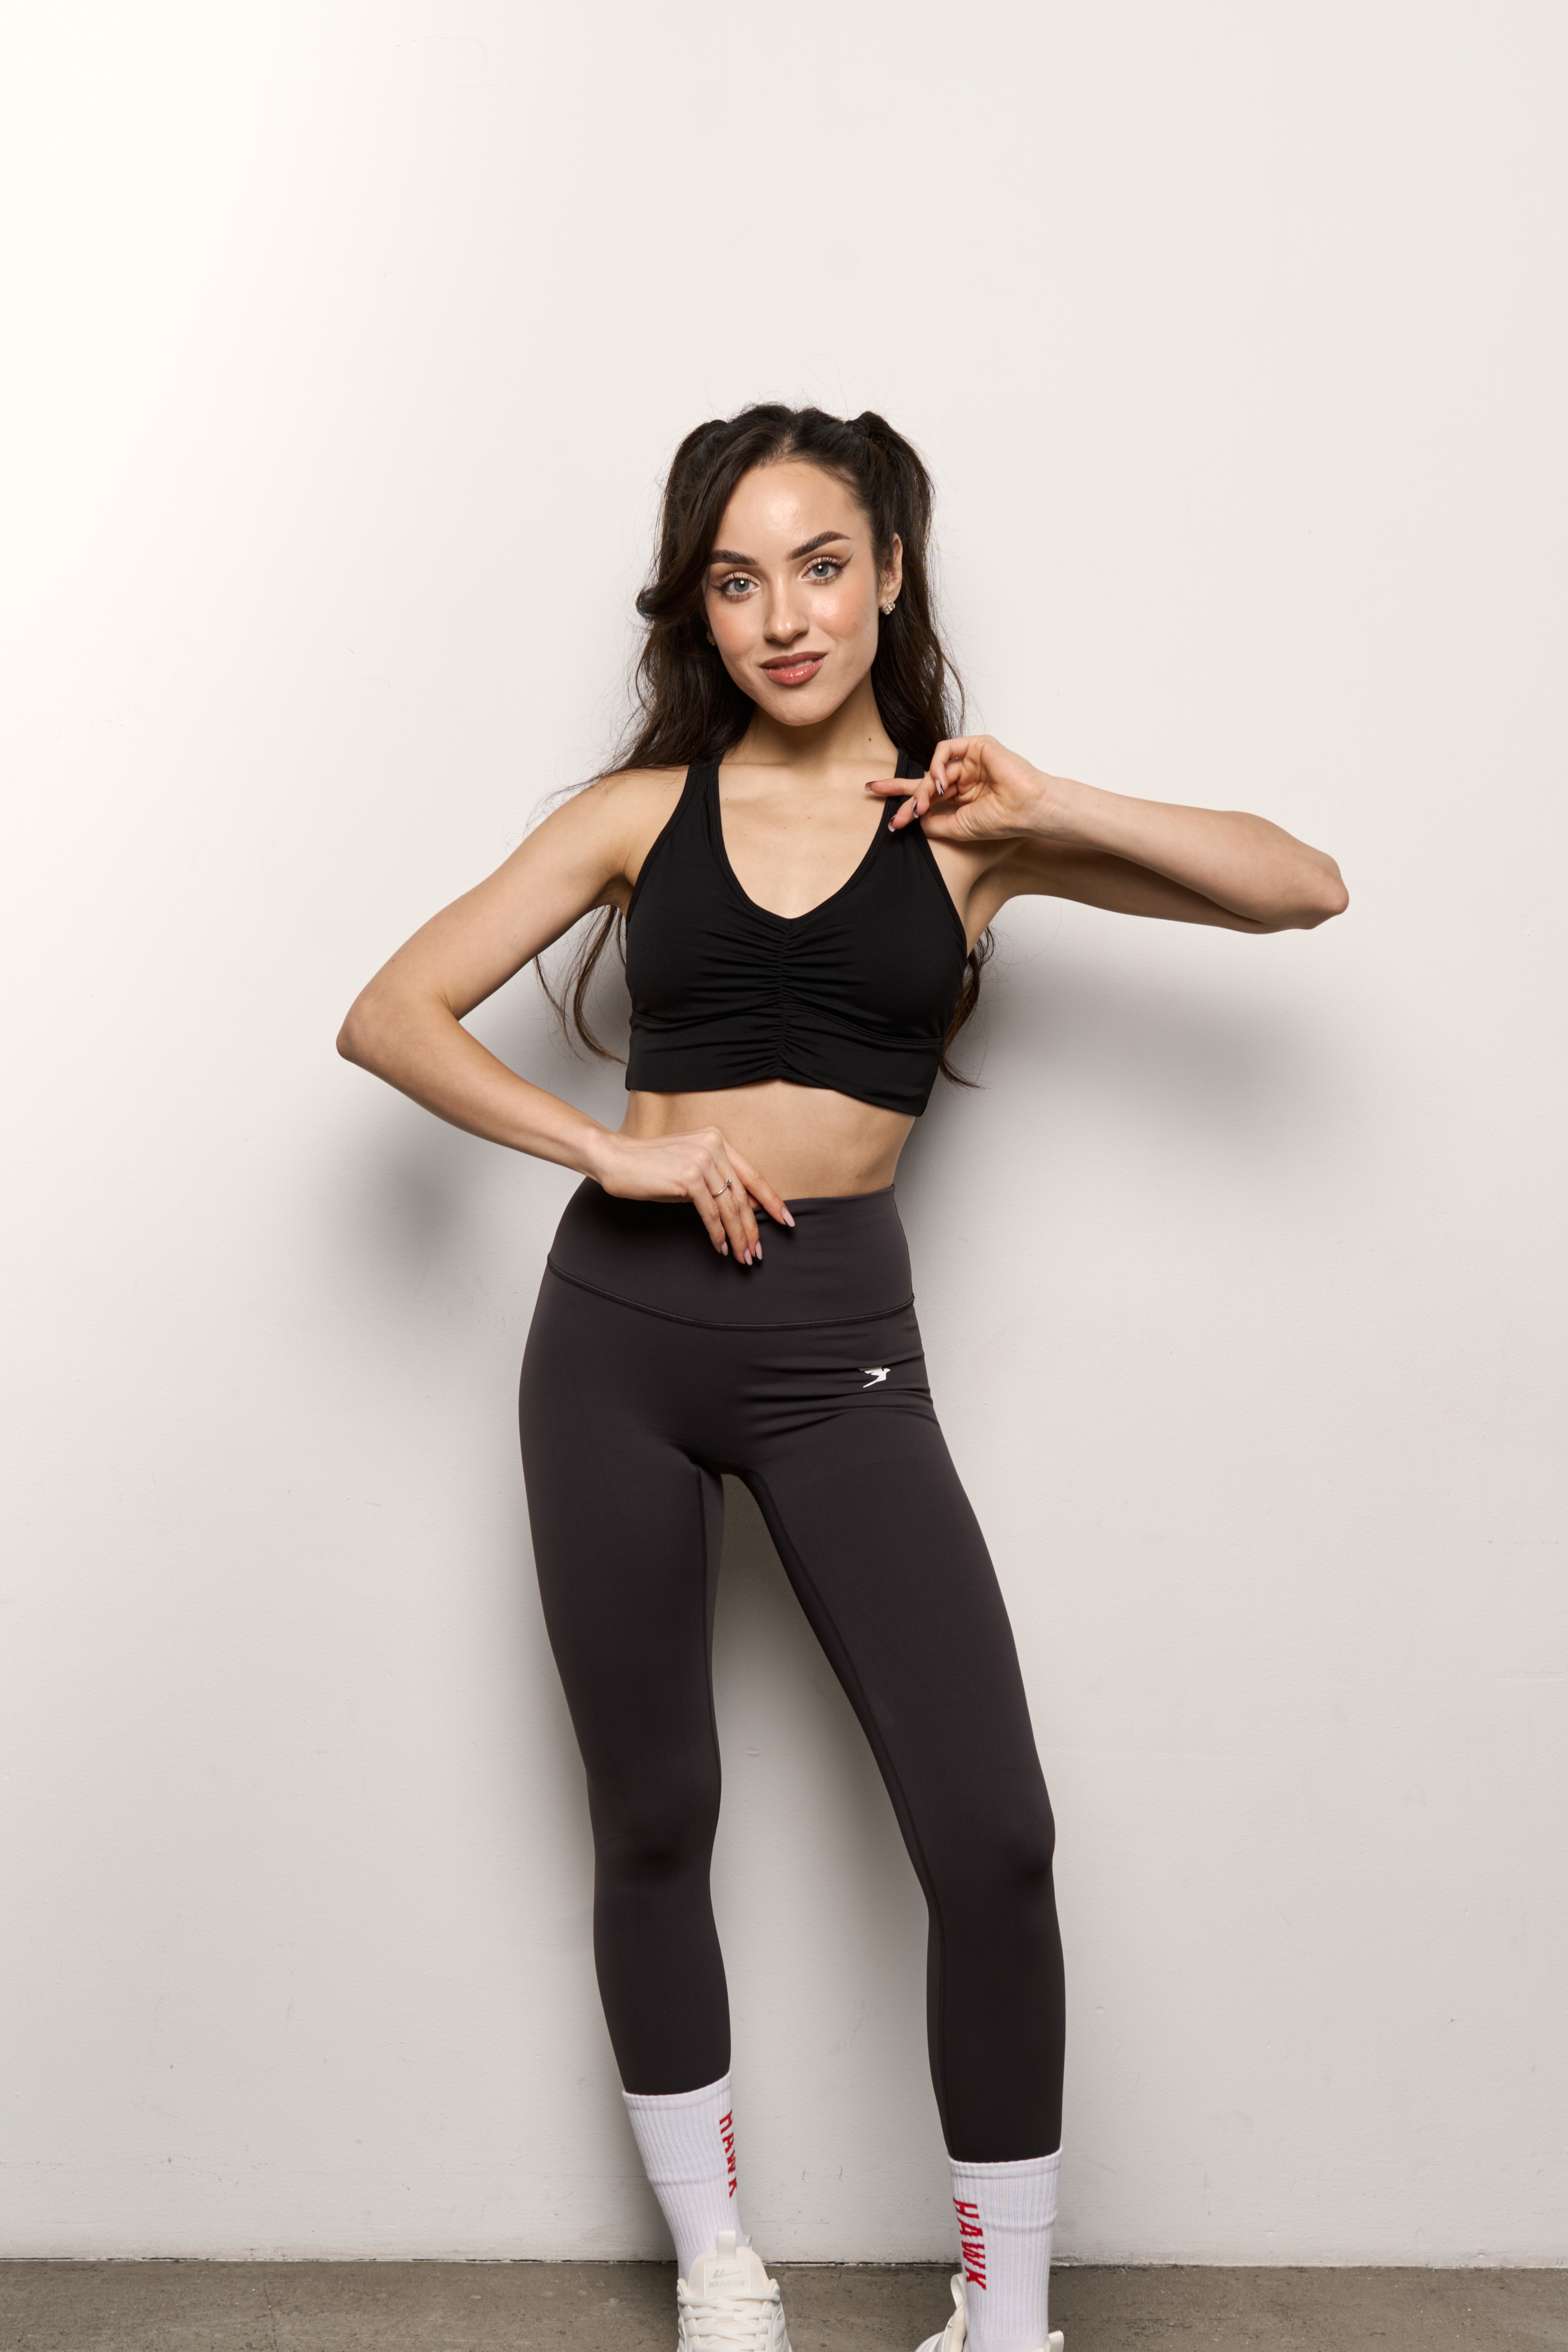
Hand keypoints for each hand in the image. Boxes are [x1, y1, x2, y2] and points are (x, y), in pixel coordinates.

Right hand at [590, 1127, 793, 1263]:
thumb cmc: (650, 1166)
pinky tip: (721, 1247)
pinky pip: (710, 1213)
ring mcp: (702, 1160)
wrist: (615, 1158)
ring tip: (743, 1256)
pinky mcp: (688, 1177)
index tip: (785, 1219)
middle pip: (742, 1196)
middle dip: (752, 1228)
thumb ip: (715, 1180)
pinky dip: (717, 1234)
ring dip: (738, 1236)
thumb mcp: (690, 1167)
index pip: (752, 1175)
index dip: (771, 1200)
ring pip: (729, 1207)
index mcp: (718, 1140)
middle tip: (757, 1252)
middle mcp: (714, 1147)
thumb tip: (742, 1209)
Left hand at [866, 734, 1052, 842]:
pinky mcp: (977, 746)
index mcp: (964, 795)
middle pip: (925, 780)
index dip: (905, 801)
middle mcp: (965, 777)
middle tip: (875, 792)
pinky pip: (944, 750)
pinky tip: (940, 784)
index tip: (884, 812)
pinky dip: (936, 766)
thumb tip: (915, 819)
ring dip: (923, 788)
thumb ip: (936, 822)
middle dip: (901, 790)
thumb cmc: (1004, 819)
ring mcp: (971, 761)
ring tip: (922, 805)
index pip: (928, 796)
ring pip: (933, 769)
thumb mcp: (960, 827)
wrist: (1028, 810)